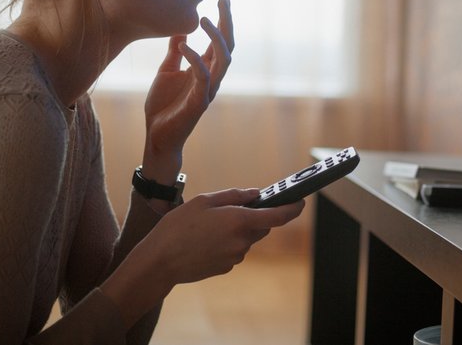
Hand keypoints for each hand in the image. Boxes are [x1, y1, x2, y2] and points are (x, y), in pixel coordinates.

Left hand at [142, 0, 233, 180]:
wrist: (157, 135)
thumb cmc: (164, 105)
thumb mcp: (166, 71)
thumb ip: (175, 52)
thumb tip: (180, 31)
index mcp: (205, 69)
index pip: (220, 41)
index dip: (223, 20)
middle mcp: (211, 77)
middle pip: (228, 46)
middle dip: (227, 22)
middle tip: (223, 0)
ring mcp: (207, 90)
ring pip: (223, 60)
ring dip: (215, 38)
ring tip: (204, 18)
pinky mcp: (198, 102)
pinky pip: (202, 77)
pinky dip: (195, 59)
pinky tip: (183, 45)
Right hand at [151, 189, 304, 283]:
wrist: (160, 261)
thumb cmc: (178, 227)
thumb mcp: (203, 201)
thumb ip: (233, 196)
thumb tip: (256, 194)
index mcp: (238, 221)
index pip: (277, 216)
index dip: (292, 208)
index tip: (301, 201)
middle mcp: (241, 241)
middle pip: (260, 227)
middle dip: (254, 217)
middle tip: (232, 209)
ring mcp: (235, 257)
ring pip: (246, 239)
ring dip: (236, 230)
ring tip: (208, 226)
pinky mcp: (226, 267)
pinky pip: (234, 250)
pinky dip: (226, 243)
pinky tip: (205, 240)